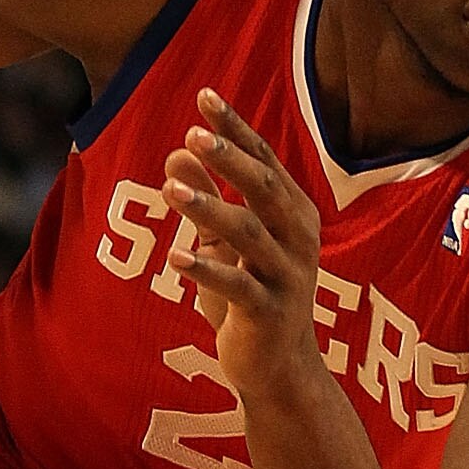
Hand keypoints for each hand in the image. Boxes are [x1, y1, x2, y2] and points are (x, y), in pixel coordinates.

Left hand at [163, 90, 322, 401]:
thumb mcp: (224, 244)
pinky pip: (237, 287)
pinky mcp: (270, 314)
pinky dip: (207, 271)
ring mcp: (287, 277)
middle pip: (265, 188)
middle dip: (231, 158)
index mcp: (293, 214)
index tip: (205, 97)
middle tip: (195, 134)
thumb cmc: (251, 299)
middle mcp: (298, 239)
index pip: (264, 161)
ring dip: (210, 209)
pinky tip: (176, 258)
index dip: (235, 129)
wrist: (279, 370)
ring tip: (171, 190)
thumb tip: (177, 153)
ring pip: (249, 234)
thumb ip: (207, 199)